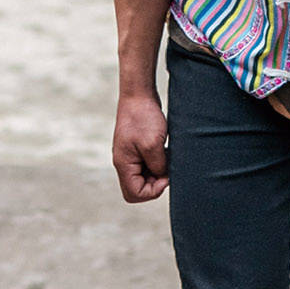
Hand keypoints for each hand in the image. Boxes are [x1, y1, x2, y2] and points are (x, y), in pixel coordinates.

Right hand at [111, 84, 169, 203]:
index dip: (153, 191)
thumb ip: (158, 167)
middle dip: (155, 184)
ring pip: (144, 178)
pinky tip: (164, 151)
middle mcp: (124, 162)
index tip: (164, 175)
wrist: (138, 94)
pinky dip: (158, 163)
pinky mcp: (137, 148)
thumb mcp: (153, 145)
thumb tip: (162, 178)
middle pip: (138, 189)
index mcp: (122, 164)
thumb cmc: (143, 117)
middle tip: (167, 168)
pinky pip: (147, 166)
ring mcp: (130, 155)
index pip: (134, 193)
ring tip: (166, 156)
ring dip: (158, 172)